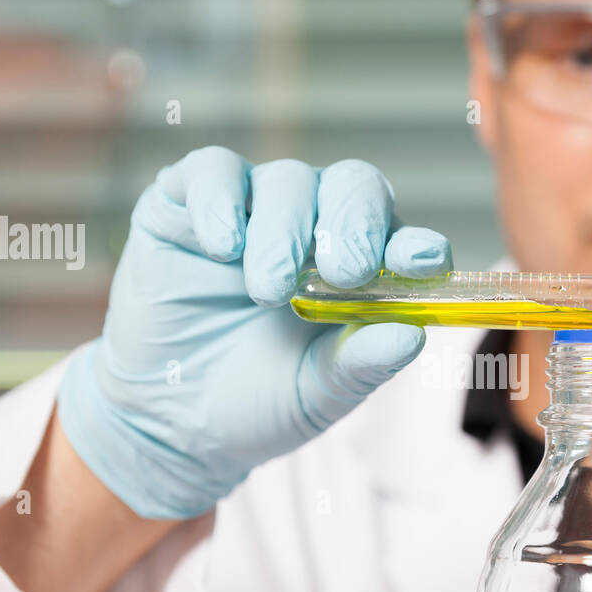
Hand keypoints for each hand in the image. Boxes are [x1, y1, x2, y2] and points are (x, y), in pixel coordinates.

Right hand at [57, 147, 450, 518]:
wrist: (172, 420)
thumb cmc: (260, 400)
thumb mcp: (318, 394)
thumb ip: (363, 364)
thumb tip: (414, 335)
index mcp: (364, 269)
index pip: (403, 237)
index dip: (416, 245)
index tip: (419, 263)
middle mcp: (316, 225)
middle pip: (352, 187)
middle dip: (353, 225)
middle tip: (345, 273)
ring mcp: (255, 207)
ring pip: (287, 179)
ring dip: (284, 232)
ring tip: (269, 291)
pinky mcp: (189, 202)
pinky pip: (213, 171)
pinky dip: (221, 202)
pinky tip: (222, 247)